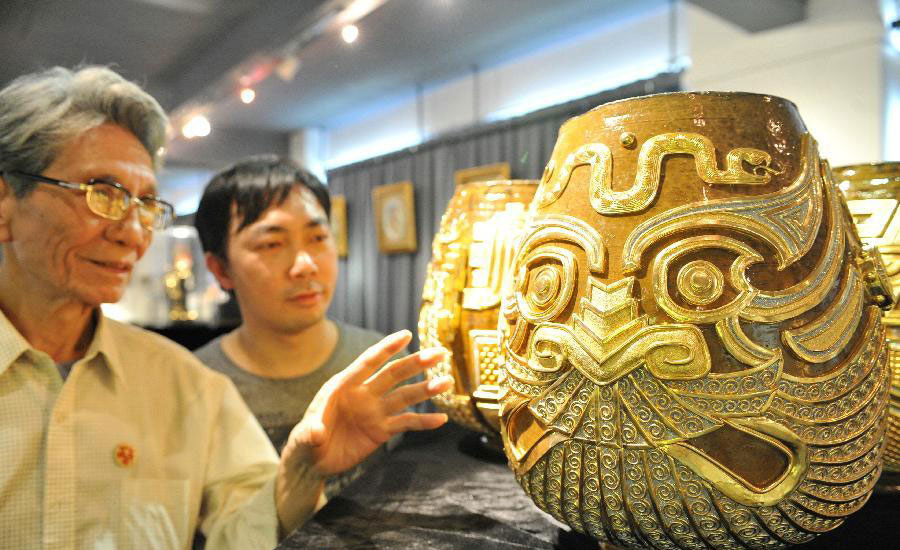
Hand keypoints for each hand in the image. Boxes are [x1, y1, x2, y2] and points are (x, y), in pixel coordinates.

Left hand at [275, 329, 451, 531]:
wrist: (312, 462)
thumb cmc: (304, 443)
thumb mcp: (302, 438)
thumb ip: (310, 433)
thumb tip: (317, 431)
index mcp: (343, 386)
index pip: (368, 362)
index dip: (386, 348)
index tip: (406, 334)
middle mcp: (363, 394)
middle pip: (393, 374)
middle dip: (415, 363)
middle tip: (439, 353)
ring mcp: (374, 411)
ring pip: (404, 396)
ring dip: (425, 389)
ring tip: (446, 383)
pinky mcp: (381, 430)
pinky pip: (406, 423)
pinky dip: (423, 422)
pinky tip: (441, 419)